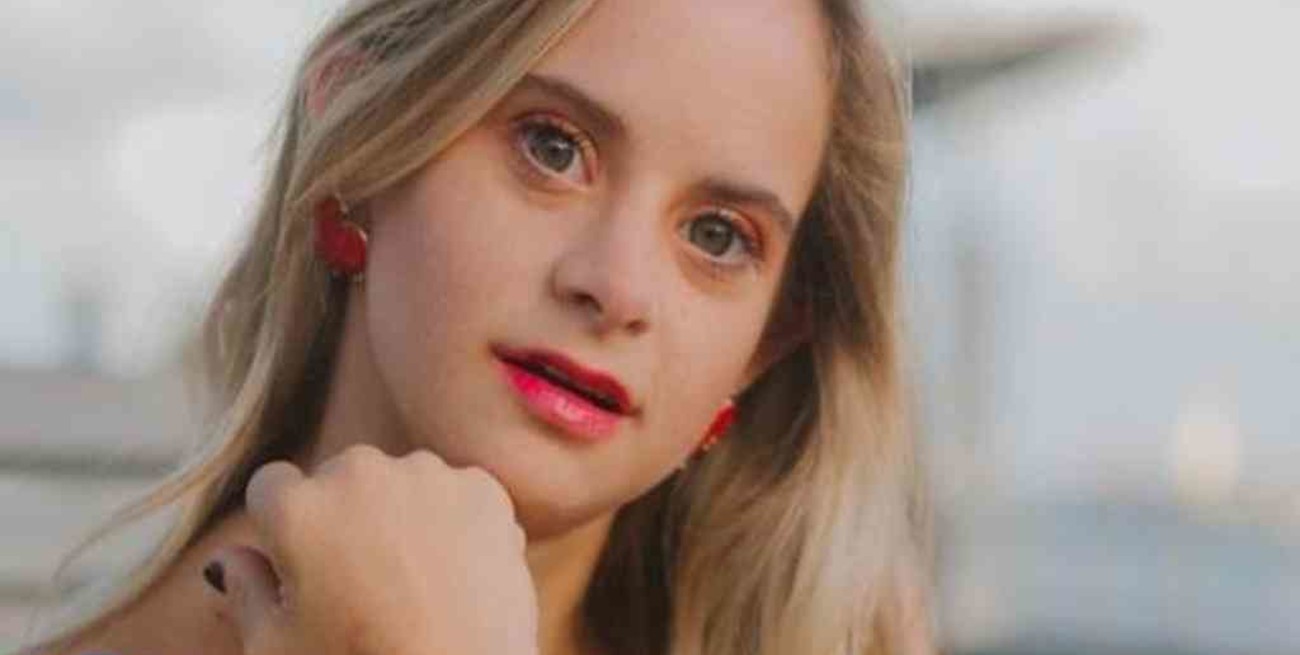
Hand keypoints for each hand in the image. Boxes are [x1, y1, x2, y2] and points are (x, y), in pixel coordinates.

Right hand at [209, 445, 536, 654]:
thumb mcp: (276, 648)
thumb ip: (244, 591)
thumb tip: (227, 558)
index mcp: (297, 506)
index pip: (271, 485)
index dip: (281, 527)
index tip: (302, 564)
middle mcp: (360, 472)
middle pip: (339, 478)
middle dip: (343, 516)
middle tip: (362, 583)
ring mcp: (427, 476)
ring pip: (401, 482)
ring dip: (401, 515)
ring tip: (413, 584)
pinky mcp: (483, 489)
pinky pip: (456, 495)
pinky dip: (454, 525)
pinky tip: (453, 577)